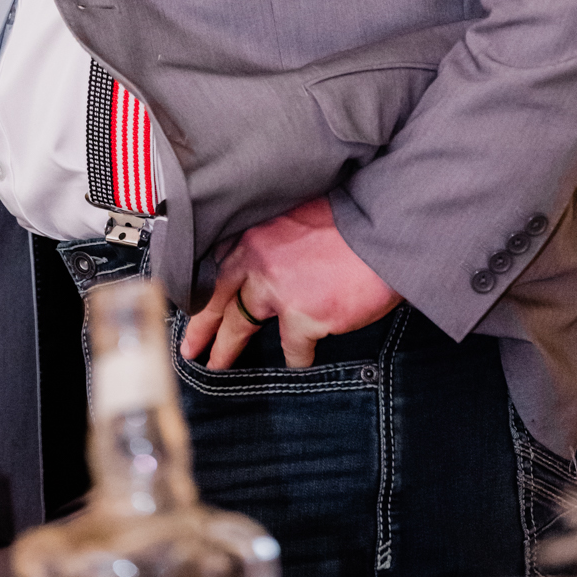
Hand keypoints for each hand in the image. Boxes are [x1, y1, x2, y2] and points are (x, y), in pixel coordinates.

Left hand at [180, 196, 400, 370]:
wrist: (389, 228)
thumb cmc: (355, 217)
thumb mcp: (303, 212)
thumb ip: (279, 234)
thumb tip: (272, 256)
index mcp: (258, 230)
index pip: (217, 262)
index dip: (203, 285)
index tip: (192, 300)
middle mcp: (259, 259)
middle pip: (217, 298)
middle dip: (200, 326)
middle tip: (188, 346)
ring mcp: (279, 290)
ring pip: (239, 325)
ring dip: (226, 348)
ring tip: (216, 364)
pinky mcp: (304, 318)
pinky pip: (293, 348)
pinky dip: (298, 356)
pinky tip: (300, 359)